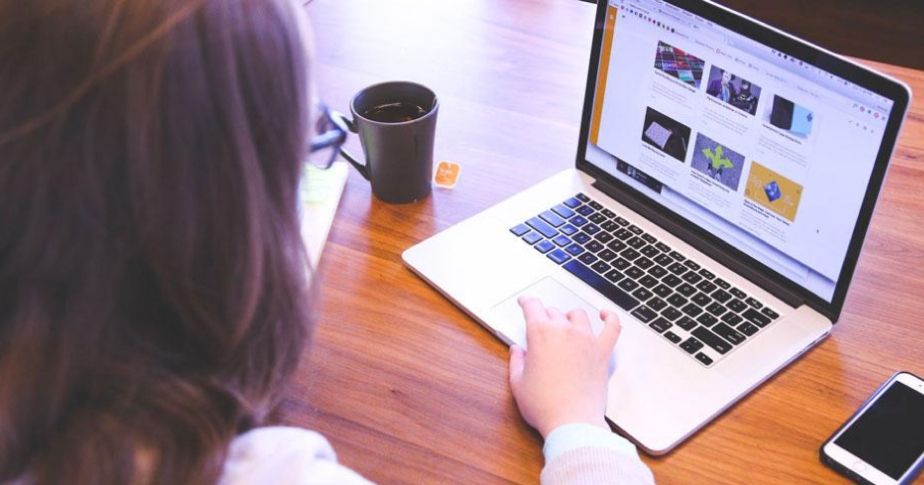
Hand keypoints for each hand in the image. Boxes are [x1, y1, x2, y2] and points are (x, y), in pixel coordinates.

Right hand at [508, 296, 621, 437]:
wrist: (572, 421)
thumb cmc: (544, 405)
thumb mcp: (518, 383)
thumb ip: (516, 362)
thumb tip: (517, 351)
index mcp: (541, 334)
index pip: (532, 307)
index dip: (527, 302)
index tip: (525, 302)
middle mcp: (565, 331)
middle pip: (553, 312)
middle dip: (545, 316)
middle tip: (541, 325)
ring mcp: (586, 340)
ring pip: (578, 315)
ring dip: (569, 316)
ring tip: (565, 323)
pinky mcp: (602, 352)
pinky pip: (612, 328)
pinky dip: (610, 318)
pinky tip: (605, 315)